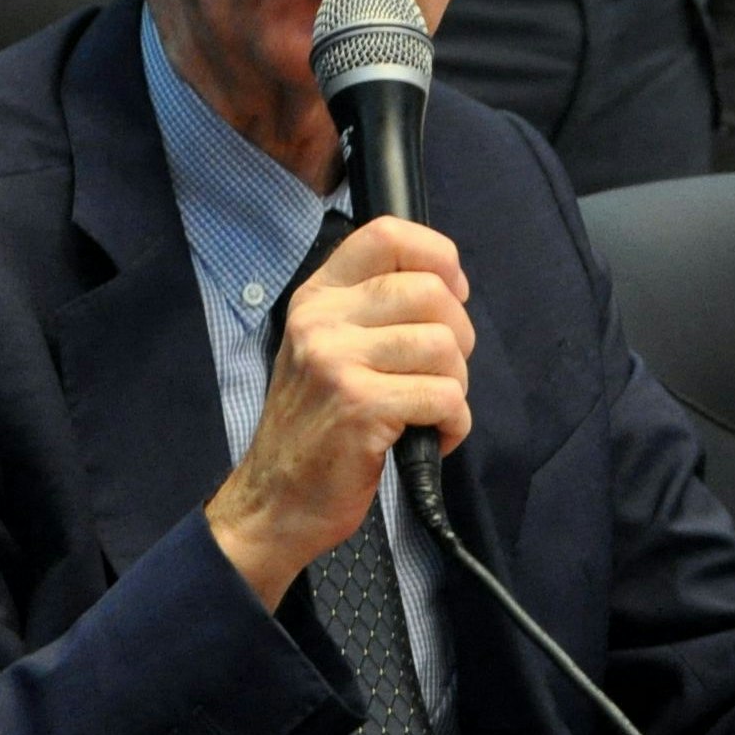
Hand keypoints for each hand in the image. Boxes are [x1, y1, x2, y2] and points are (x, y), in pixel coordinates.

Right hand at [204, 218, 472, 609]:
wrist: (275, 500)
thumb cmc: (316, 427)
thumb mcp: (326, 349)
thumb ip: (373, 310)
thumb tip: (448, 285)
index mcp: (318, 297)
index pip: (388, 234)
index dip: (438, 257)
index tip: (450, 295)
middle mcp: (322, 320)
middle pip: (430, 292)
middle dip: (459, 337)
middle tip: (440, 375)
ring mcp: (337, 362)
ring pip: (444, 346)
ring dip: (456, 387)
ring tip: (428, 412)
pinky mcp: (360, 407)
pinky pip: (444, 398)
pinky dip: (453, 425)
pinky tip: (429, 438)